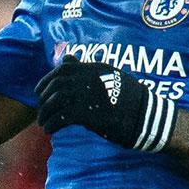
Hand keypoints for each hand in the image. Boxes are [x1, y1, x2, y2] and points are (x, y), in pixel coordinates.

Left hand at [36, 58, 176, 151]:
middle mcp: (90, 78)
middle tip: (41, 111)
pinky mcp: (88, 112)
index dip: (47, 80)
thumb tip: (67, 58)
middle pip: (56, 85)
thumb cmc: (131, 100)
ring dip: (45, 113)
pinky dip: (52, 124)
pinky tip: (50, 130)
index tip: (40, 92)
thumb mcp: (111, 76)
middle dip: (44, 99)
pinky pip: (61, 117)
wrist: (147, 116)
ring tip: (44, 123)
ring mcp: (88, 94)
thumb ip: (88, 69)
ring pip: (56, 101)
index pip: (63, 69)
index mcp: (96, 68)